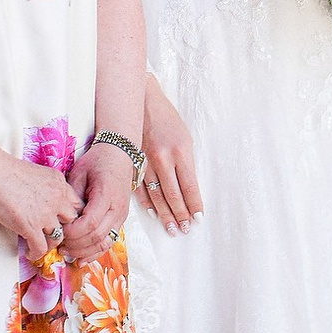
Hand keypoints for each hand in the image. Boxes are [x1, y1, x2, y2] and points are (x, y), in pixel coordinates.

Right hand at [0, 156, 82, 258]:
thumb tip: (44, 202)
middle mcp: (57, 197)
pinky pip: (41, 248)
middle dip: (63, 229)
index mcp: (59, 182)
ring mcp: (45, 213)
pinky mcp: (30, 226)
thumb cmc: (5, 171)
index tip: (61, 222)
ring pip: (58, 237)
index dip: (69, 216)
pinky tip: (30, 253)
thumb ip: (47, 187)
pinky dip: (36, 254)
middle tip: (52, 234)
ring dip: (50, 244)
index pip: (76, 204)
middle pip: (71, 221)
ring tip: (40, 245)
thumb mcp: (37, 173)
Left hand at [63, 144, 135, 260]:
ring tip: (67, 254)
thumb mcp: (79, 172)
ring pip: (105, 242)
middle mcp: (117, 209)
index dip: (73, 232)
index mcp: (107, 195)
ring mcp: (121, 216)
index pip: (90, 223)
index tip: (59, 231)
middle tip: (59, 245)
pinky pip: (109, 241)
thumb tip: (59, 217)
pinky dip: (95, 253)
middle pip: (97, 236)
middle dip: (76, 245)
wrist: (119, 154)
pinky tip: (81, 259)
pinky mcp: (120, 220)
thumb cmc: (98, 160)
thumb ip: (71, 196)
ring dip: (85, 252)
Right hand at [140, 82, 203, 233]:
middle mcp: (162, 158)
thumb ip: (186, 163)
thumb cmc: (167, 120)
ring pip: (156, 195)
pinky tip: (153, 213)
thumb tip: (189, 190)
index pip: (189, 185)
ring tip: (171, 228)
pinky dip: (147, 203)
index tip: (198, 218)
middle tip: (184, 229)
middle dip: (180, 214)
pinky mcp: (133, 163)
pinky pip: (140, 189)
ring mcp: (145, 161)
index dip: (194, 204)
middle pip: (173, 194)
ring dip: (165, 214)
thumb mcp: (184, 138)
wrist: (141, 102)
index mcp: (179, 150)